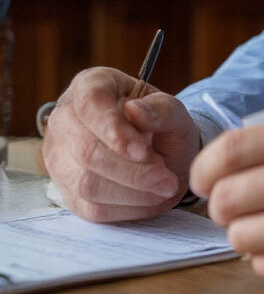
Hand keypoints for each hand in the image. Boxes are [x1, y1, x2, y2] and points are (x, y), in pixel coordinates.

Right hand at [41, 67, 200, 221]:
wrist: (161, 150)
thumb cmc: (162, 124)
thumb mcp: (173, 111)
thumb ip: (161, 109)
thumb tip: (135, 110)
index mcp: (90, 86)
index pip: (91, 106)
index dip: (115, 131)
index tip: (143, 151)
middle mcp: (65, 120)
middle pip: (87, 150)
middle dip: (131, 170)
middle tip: (167, 177)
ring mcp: (59, 157)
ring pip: (87, 183)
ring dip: (132, 191)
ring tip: (164, 184)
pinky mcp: (66, 190)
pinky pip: (91, 207)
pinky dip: (126, 207)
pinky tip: (151, 198)